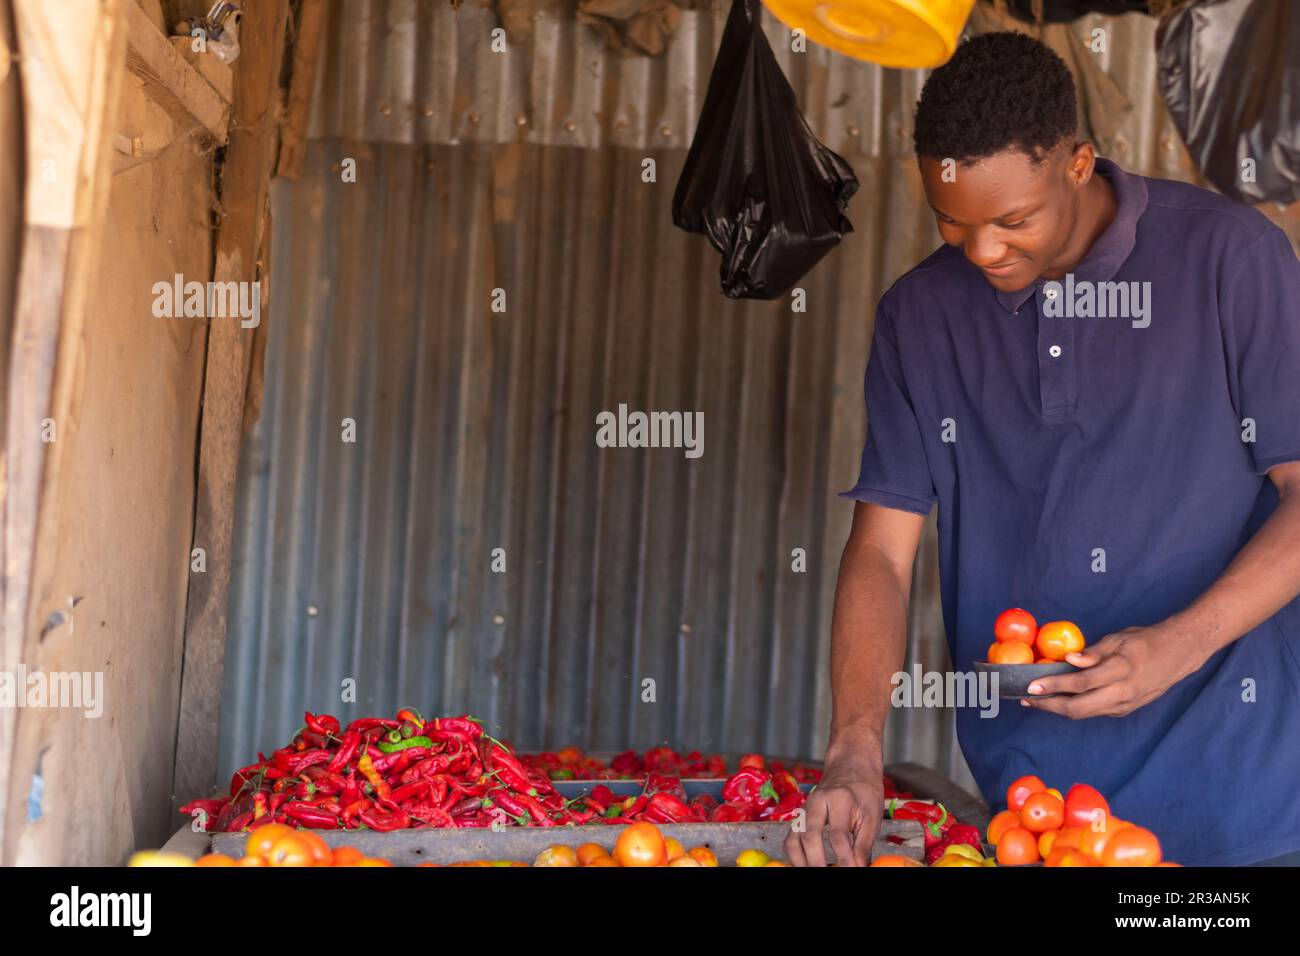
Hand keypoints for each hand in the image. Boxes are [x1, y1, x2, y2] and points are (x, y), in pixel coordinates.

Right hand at [785, 758, 881, 866]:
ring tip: (814, 872)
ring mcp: (804, 809)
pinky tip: (806, 865)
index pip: (838, 835)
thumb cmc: (864, 792)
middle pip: (809, 836)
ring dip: (801, 861)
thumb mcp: (872, 816)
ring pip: (793, 838)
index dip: (844, 859)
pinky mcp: (799, 817)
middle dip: (817, 862)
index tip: (851, 871)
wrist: (850, 767)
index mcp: (840, 799)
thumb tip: (859, 867)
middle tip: (827, 875)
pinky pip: (790, 839)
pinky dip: (795, 856)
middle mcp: (817, 802)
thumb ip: (864, 844)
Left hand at [1020, 623, 1209, 718]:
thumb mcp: (1118, 639)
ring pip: (1085, 714)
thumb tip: (1068, 659)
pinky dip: (1073, 707)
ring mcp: (1125, 705)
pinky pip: (1094, 711)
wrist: (1178, 655)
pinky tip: (1058, 699)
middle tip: (1027, 699)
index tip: (1031, 685)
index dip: (1053, 686)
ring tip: (1036, 700)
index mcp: (1120, 671)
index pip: (1080, 684)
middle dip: (1049, 706)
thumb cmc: (1145, 642)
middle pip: (1079, 708)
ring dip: (1058, 709)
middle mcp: (1123, 693)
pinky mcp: (1125, 710)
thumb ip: (1092, 653)